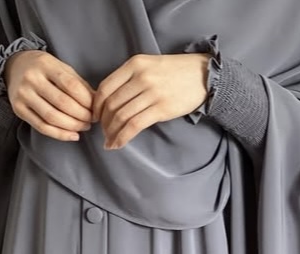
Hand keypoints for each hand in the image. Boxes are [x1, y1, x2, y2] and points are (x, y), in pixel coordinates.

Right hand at [5, 50, 95, 140]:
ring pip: (52, 117)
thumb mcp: (61, 68)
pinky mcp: (18, 109)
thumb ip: (78, 83)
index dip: (87, 101)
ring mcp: (23, 95)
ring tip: (84, 127)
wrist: (14, 67)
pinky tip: (73, 135)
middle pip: (62, 103)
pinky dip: (60, 134)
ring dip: (73, 126)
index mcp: (46, 64)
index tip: (96, 109)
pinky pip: (42, 127)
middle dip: (82, 115)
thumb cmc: (44, 69)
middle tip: (92, 120)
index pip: (71, 85)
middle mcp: (32, 78)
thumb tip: (97, 102)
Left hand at [93, 53, 209, 149]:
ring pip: (121, 116)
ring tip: (109, 141)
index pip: (105, 87)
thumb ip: (130, 77)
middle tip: (104, 133)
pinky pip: (134, 125)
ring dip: (111, 133)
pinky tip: (117, 144)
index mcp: (134, 64)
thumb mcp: (149, 65)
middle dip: (104, 123)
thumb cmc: (175, 72)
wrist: (203, 75)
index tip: (96, 117)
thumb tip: (110, 100)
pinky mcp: (161, 109)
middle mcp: (141, 77)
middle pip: (112, 104)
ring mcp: (151, 93)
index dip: (97, 106)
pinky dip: (122, 137)